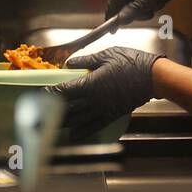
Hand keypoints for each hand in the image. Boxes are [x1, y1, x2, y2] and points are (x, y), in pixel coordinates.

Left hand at [47, 47, 162, 140]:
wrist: (152, 78)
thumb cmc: (130, 63)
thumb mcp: (106, 55)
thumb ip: (86, 60)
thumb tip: (69, 64)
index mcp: (89, 83)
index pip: (63, 91)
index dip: (49, 93)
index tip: (39, 94)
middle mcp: (93, 100)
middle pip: (67, 108)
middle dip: (50, 112)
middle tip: (38, 114)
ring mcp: (102, 109)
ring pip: (78, 119)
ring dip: (62, 123)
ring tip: (49, 125)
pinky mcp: (112, 115)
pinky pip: (94, 126)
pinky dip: (82, 132)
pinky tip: (73, 135)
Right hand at [105, 0, 191, 25]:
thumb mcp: (149, 0)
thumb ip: (132, 11)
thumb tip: (118, 20)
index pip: (113, 2)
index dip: (112, 17)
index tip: (113, 30)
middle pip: (123, 1)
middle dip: (135, 11)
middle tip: (149, 13)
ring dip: (143, 6)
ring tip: (157, 4)